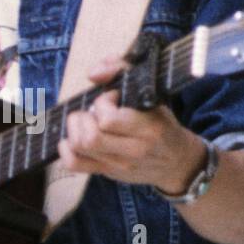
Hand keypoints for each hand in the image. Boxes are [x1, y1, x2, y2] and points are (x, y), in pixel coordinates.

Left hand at [58, 52, 207, 192]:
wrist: (177, 162)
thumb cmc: (162, 124)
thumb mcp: (154, 94)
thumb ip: (123, 70)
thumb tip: (93, 73)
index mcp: (147, 128)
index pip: (108, 119)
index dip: (102, 102)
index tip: (112, 98)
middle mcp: (133, 150)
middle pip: (90, 137)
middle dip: (83, 117)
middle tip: (93, 112)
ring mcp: (118, 164)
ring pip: (80, 148)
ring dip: (74, 130)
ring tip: (86, 123)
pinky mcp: (107, 173)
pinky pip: (75, 164)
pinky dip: (66, 149)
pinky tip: (73, 139)